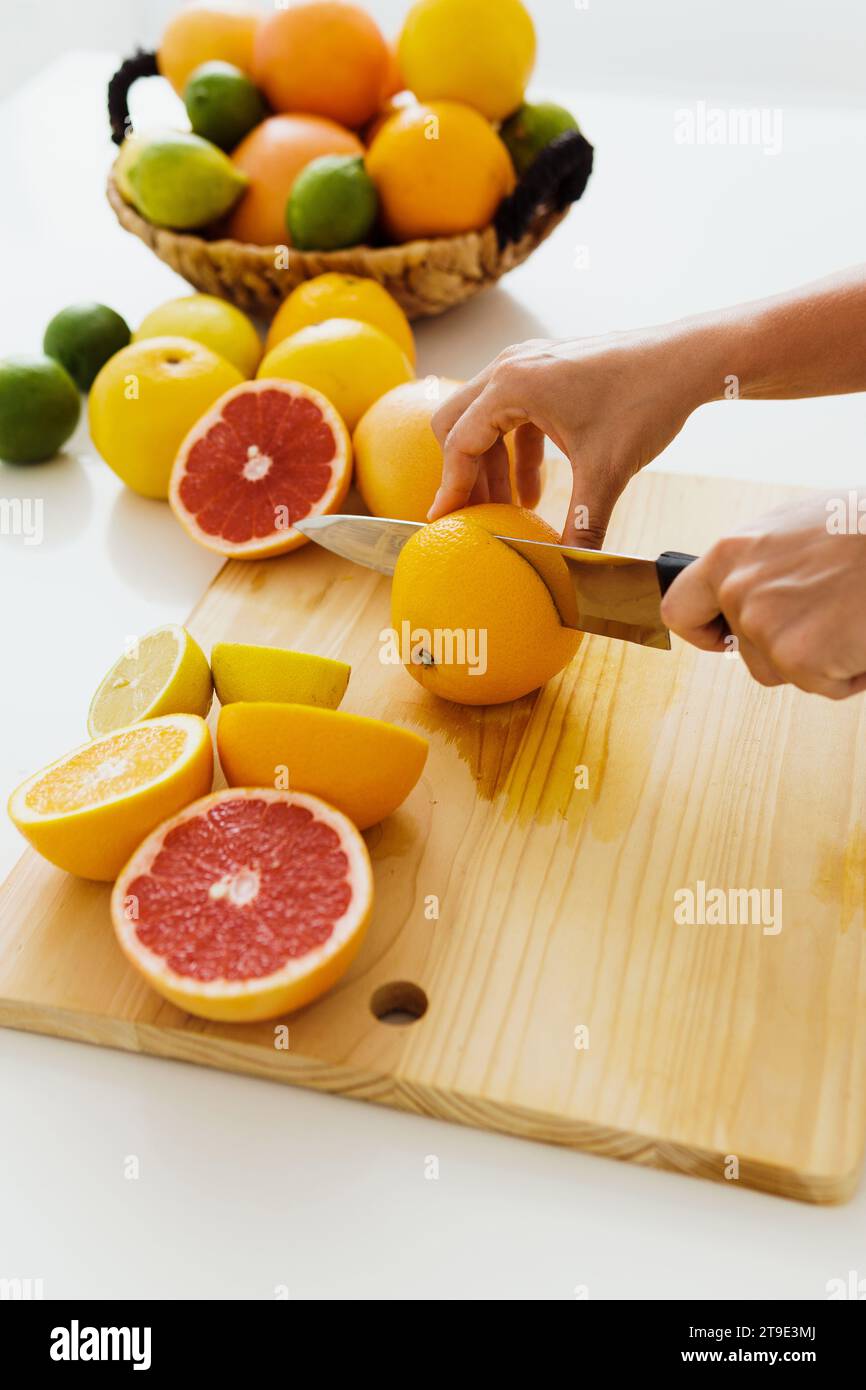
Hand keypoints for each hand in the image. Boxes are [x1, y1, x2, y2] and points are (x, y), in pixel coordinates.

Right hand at [429, 328, 709, 544]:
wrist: (687, 359)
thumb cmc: (645, 402)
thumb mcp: (607, 472)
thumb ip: (581, 527)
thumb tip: (571, 577)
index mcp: (512, 384)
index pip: (460, 442)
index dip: (451, 487)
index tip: (445, 522)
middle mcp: (511, 366)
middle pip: (456, 424)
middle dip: (464, 473)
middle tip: (475, 514)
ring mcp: (529, 364)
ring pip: (484, 419)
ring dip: (491, 465)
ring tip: (506, 509)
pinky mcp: (548, 370)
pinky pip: (514, 414)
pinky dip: (517, 452)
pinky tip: (535, 491)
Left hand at [660, 494, 865, 698]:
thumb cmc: (863, 526)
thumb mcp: (793, 529)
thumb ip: (759, 564)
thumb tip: (750, 589)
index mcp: (731, 554)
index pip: (680, 609)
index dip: (703, 633)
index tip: (721, 639)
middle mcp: (738, 590)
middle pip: (746, 651)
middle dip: (787, 646)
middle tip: (830, 614)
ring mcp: (765, 627)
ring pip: (783, 672)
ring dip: (819, 659)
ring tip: (852, 616)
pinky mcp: (799, 658)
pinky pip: (824, 685)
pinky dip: (850, 672)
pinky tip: (863, 633)